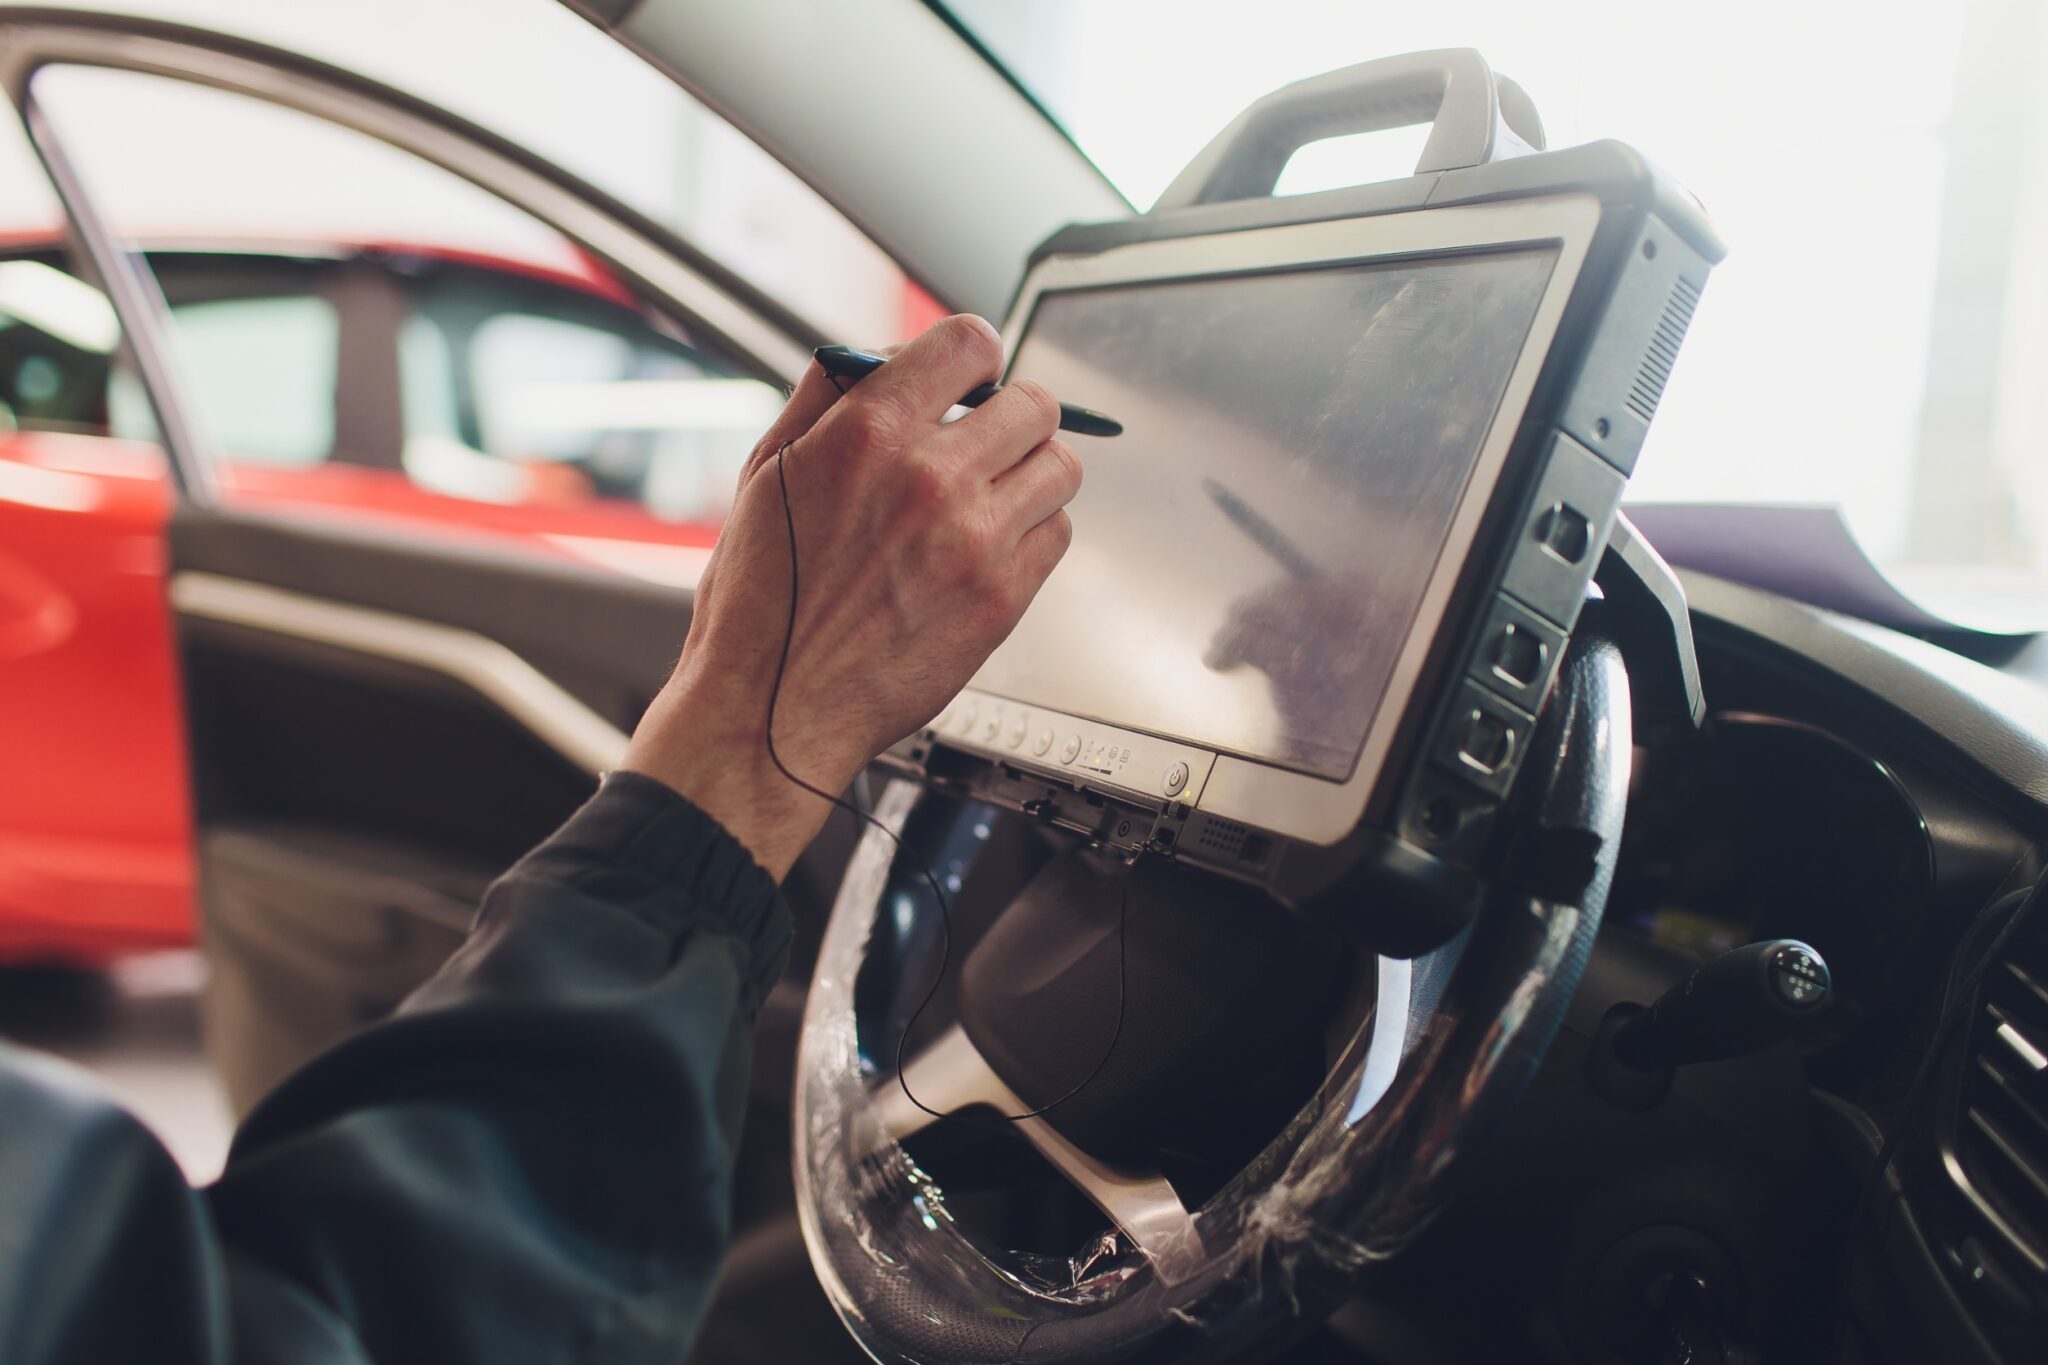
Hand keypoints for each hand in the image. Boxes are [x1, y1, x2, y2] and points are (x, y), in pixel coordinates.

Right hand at [623, 315, 1082, 877]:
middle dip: (1010, 417)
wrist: (774, 709)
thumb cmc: (761, 601)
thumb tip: (880, 353)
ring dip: (1031, 473)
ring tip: (992, 497)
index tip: (970, 380)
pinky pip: (1056, 534)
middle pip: (1034, 404)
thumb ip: (828, 398)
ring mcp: (975, 539)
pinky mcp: (1002, 598)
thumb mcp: (767, 472)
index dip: (975, 358)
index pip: (970, 341)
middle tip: (985, 444)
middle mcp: (931, 477)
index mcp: (868, 433)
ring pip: (1060, 467)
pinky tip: (986, 550)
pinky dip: (1031, 534)